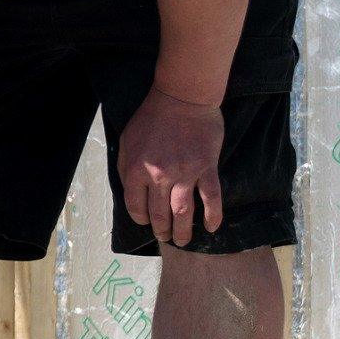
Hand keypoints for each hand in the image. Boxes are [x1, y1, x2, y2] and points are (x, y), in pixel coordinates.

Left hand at [118, 86, 224, 247]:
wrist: (182, 98)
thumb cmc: (152, 117)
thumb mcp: (127, 141)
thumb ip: (127, 168)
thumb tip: (132, 191)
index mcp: (137, 171)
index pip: (136, 206)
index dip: (141, 218)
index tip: (145, 221)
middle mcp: (160, 177)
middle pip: (160, 214)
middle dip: (161, 230)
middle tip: (164, 237)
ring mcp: (185, 174)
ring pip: (183, 212)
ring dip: (182, 231)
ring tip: (183, 241)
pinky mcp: (206, 168)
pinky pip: (211, 197)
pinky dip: (212, 215)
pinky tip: (211, 228)